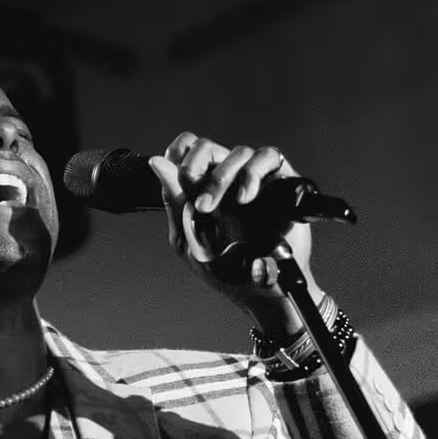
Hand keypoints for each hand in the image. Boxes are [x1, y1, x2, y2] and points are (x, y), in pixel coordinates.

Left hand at [148, 134, 320, 335]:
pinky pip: (269, 158)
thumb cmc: (224, 271)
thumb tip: (156, 163)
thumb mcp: (189, 238)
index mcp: (203, 189)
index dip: (180, 150)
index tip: (173, 166)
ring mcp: (254, 179)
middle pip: (209, 146)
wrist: (261, 292)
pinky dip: (252, 174)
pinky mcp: (280, 182)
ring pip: (238, 152)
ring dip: (221, 177)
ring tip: (212, 208)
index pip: (189, 151)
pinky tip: (243, 199)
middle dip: (196, 165)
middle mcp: (229, 180)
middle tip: (194, 200)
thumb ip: (174, 201)